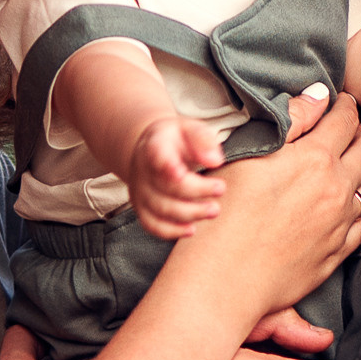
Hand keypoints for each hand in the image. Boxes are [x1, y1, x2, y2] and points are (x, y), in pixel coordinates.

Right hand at [126, 114, 228, 240]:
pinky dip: (171, 231)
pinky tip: (192, 229)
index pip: (157, 154)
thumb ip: (203, 140)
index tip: (180, 172)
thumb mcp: (190, 128)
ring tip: (214, 210)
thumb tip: (215, 161)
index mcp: (154, 145)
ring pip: (160, 209)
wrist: (150, 150)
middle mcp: (142, 169)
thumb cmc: (177, 140)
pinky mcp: (141, 208)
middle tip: (221, 189)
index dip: (167, 165)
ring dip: (189, 213)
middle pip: (165, 186)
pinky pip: (152, 225)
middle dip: (195, 191)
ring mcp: (139, 191)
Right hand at [179, 90, 360, 324]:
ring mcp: (338, 225)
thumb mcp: (247, 153)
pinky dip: (359, 208)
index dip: (346, 106)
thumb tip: (320, 95)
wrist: (222, 280)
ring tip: (350, 165)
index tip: (343, 103)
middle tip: (351, 130)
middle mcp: (335, 190)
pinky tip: (346, 206)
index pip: (345, 120)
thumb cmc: (222, 213)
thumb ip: (290, 120)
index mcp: (315, 159)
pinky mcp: (334, 254)